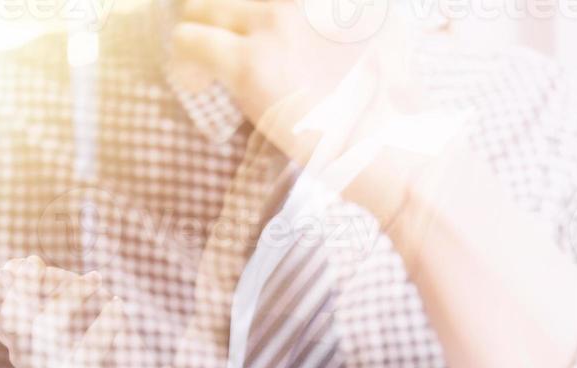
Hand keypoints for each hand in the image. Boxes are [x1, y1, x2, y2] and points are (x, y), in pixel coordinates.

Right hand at [0, 257, 125, 367]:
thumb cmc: (99, 324)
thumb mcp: (70, 295)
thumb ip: (43, 283)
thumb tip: (9, 268)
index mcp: (20, 336)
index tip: (4, 267)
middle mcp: (30, 358)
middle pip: (13, 321)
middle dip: (22, 288)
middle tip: (34, 261)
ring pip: (48, 327)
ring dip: (71, 294)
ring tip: (96, 279)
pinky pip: (89, 348)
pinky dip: (105, 321)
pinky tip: (117, 303)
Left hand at [171, 0, 468, 223]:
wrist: (391, 145)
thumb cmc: (392, 111)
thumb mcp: (385, 39)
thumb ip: (352, 18)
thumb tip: (328, 31)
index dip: (253, 12)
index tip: (252, 32)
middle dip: (218, 13)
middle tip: (218, 42)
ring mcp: (274, 25)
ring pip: (202, 6)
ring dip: (198, 32)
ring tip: (205, 66)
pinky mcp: (249, 63)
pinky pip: (189, 41)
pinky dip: (185, 62)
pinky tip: (199, 85)